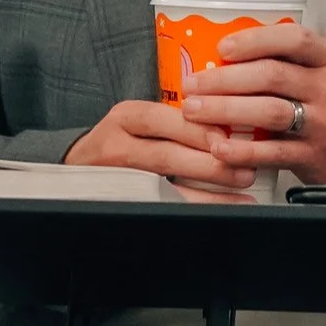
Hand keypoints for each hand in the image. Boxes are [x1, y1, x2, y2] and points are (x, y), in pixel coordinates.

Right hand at [65, 99, 258, 197]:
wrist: (79, 166)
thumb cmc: (121, 138)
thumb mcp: (139, 119)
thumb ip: (174, 118)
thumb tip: (227, 121)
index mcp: (125, 117)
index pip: (159, 118)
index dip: (194, 130)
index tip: (227, 137)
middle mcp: (118, 146)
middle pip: (164, 156)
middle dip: (210, 163)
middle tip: (246, 166)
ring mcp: (120, 178)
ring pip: (166, 187)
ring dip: (210, 190)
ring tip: (241, 189)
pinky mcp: (127, 201)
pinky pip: (165, 206)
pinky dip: (198, 207)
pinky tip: (223, 207)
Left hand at [179, 23, 325, 184]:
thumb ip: (288, 61)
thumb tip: (226, 54)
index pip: (293, 40)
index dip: (254, 41)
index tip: (223, 47)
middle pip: (270, 76)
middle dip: (224, 79)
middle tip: (194, 83)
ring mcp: (322, 123)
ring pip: (268, 111)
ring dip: (225, 110)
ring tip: (195, 109)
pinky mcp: (313, 155)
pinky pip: (272, 152)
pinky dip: (241, 150)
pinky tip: (218, 147)